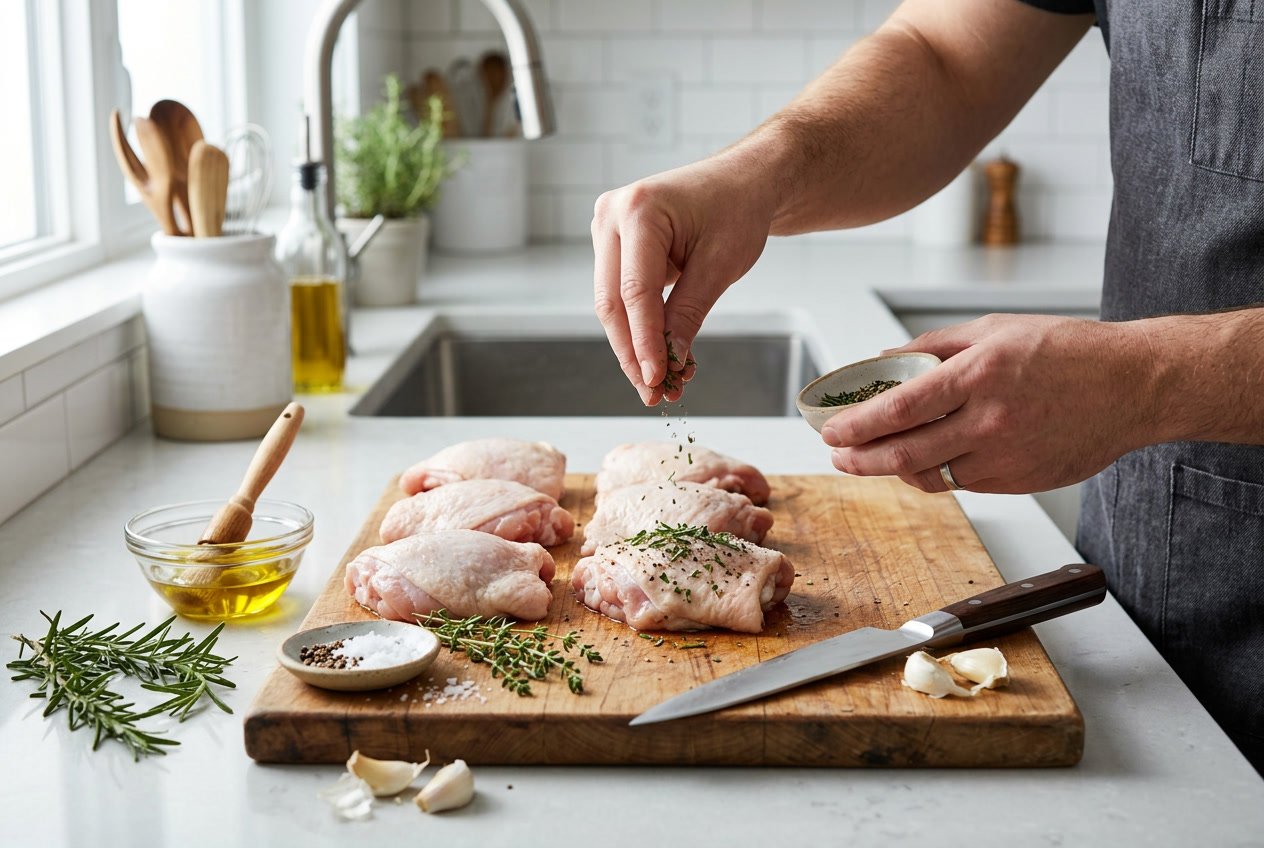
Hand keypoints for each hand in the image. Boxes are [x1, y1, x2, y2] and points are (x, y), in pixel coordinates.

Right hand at [591, 156, 775, 404]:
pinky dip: (641, 327)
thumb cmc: (738, 208)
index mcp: (639, 209)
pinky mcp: (614, 245)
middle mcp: (612, 215)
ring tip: (662, 383)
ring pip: (612, 304)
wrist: (743, 181)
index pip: (635, 292)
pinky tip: (662, 356)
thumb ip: (689, 312)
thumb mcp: (721, 264)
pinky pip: (621, 295)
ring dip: (635, 346)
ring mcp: (607, 229)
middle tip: (654, 394)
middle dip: (633, 353)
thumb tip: (671, 361)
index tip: (657, 380)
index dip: (644, 342)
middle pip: (612, 302)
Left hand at [821, 314, 1156, 493]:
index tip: (831, 429)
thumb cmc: (1068, 352)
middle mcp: (991, 420)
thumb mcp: (994, 330)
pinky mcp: (1018, 481)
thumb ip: (934, 347)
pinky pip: (961, 482)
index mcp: (981, 374)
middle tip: (837, 455)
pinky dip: (934, 473)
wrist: (1134, 386)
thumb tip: (883, 360)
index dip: (858, 424)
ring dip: (891, 470)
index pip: (902, 407)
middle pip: (905, 454)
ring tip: (869, 458)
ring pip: (930, 476)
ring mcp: (1006, 457)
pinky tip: (922, 459)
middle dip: (860, 458)